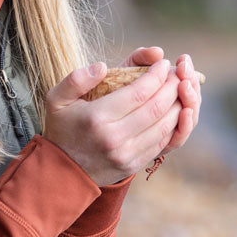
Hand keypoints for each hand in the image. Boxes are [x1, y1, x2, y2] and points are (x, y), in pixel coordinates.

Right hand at [43, 56, 183, 186]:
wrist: (61, 173)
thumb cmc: (62, 129)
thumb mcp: (56, 99)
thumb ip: (76, 79)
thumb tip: (102, 66)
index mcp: (97, 118)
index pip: (139, 92)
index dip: (157, 75)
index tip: (163, 63)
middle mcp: (114, 138)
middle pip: (157, 108)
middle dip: (172, 86)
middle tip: (177, 72)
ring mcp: (126, 154)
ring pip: (165, 126)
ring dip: (178, 104)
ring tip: (180, 88)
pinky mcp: (133, 165)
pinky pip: (162, 142)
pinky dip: (173, 124)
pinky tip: (175, 110)